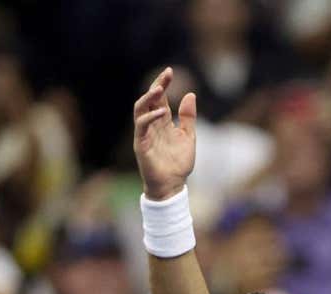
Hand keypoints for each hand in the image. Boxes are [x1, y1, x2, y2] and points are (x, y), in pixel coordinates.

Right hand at [133, 67, 196, 199]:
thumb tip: (190, 94)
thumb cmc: (178, 163)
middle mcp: (152, 125)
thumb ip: (188, 117)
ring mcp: (145, 133)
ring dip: (149, 97)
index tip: (170, 71)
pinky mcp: (141, 144)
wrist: (173, 185)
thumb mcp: (188, 136)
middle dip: (156, 85)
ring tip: (160, 88)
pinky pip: (142, 126)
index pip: (160, 98)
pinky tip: (162, 112)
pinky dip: (150, 117)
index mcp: (163, 122)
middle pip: (149, 99)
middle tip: (166, 74)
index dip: (163, 84)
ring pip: (140, 109)